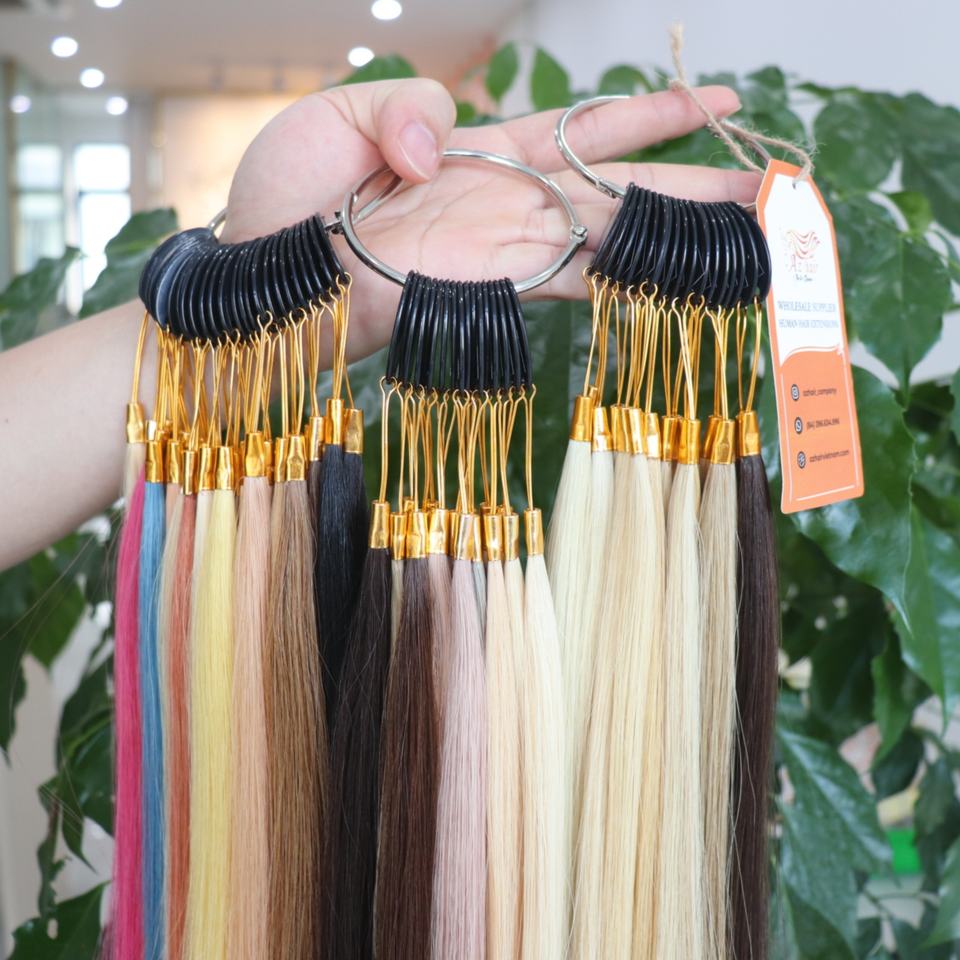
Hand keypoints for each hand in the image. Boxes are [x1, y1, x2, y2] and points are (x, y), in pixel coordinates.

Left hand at [222, 78, 758, 360]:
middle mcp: (507, 202)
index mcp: (481, 151)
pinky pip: (573, 280)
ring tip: (754, 233)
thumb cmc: (285, 196)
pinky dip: (628, 278)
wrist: (258, 276)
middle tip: (770, 184)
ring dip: (684, 237)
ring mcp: (505, 249)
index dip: (648, 115)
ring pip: (614, 239)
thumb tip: (447, 144)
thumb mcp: (339, 117)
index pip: (583, 129)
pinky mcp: (491, 291)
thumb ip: (405, 109)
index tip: (715, 98)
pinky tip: (681, 278)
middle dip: (695, 185)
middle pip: (620, 189)